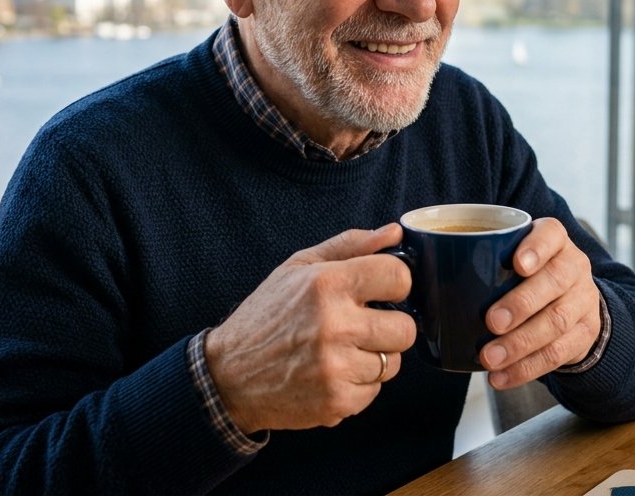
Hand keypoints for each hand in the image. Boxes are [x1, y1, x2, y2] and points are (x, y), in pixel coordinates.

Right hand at [204, 224, 415, 433]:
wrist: (228, 375)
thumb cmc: (265, 316)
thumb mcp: (298, 267)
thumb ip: (350, 245)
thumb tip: (393, 233)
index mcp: (327, 284)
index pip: (399, 278)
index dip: (396, 284)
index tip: (383, 291)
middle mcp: (334, 325)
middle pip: (405, 328)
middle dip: (390, 326)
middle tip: (364, 326)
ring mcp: (337, 367)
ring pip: (394, 363)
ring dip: (374, 357)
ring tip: (343, 350)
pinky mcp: (337, 401)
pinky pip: (374, 391)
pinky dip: (359, 384)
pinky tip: (332, 373)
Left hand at [479, 218, 601, 389]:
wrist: (569, 301)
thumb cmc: (520, 276)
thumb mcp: (506, 256)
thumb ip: (472, 254)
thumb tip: (407, 256)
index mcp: (552, 240)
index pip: (551, 235)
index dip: (537, 248)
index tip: (517, 264)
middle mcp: (572, 267)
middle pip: (556, 281)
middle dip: (523, 303)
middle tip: (492, 322)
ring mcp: (582, 301)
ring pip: (558, 321)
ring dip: (521, 343)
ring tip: (490, 358)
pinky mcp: (584, 334)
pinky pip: (558, 354)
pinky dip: (527, 369)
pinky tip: (501, 378)